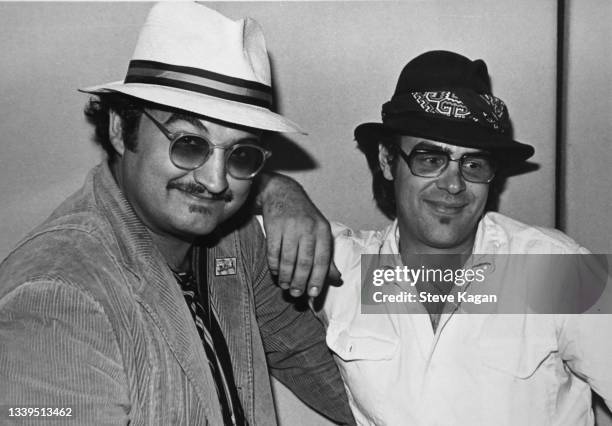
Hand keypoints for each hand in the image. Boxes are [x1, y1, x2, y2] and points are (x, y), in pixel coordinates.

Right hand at [256, 173, 340, 297]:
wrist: (282, 193)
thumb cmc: (304, 217)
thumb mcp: (320, 232)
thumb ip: (327, 257)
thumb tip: (337, 279)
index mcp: (322, 230)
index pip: (322, 260)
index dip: (318, 279)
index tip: (313, 294)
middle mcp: (308, 228)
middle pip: (304, 262)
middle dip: (300, 281)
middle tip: (297, 294)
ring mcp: (290, 227)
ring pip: (288, 259)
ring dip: (286, 276)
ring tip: (285, 285)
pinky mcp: (273, 227)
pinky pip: (273, 252)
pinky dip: (274, 265)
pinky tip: (276, 272)